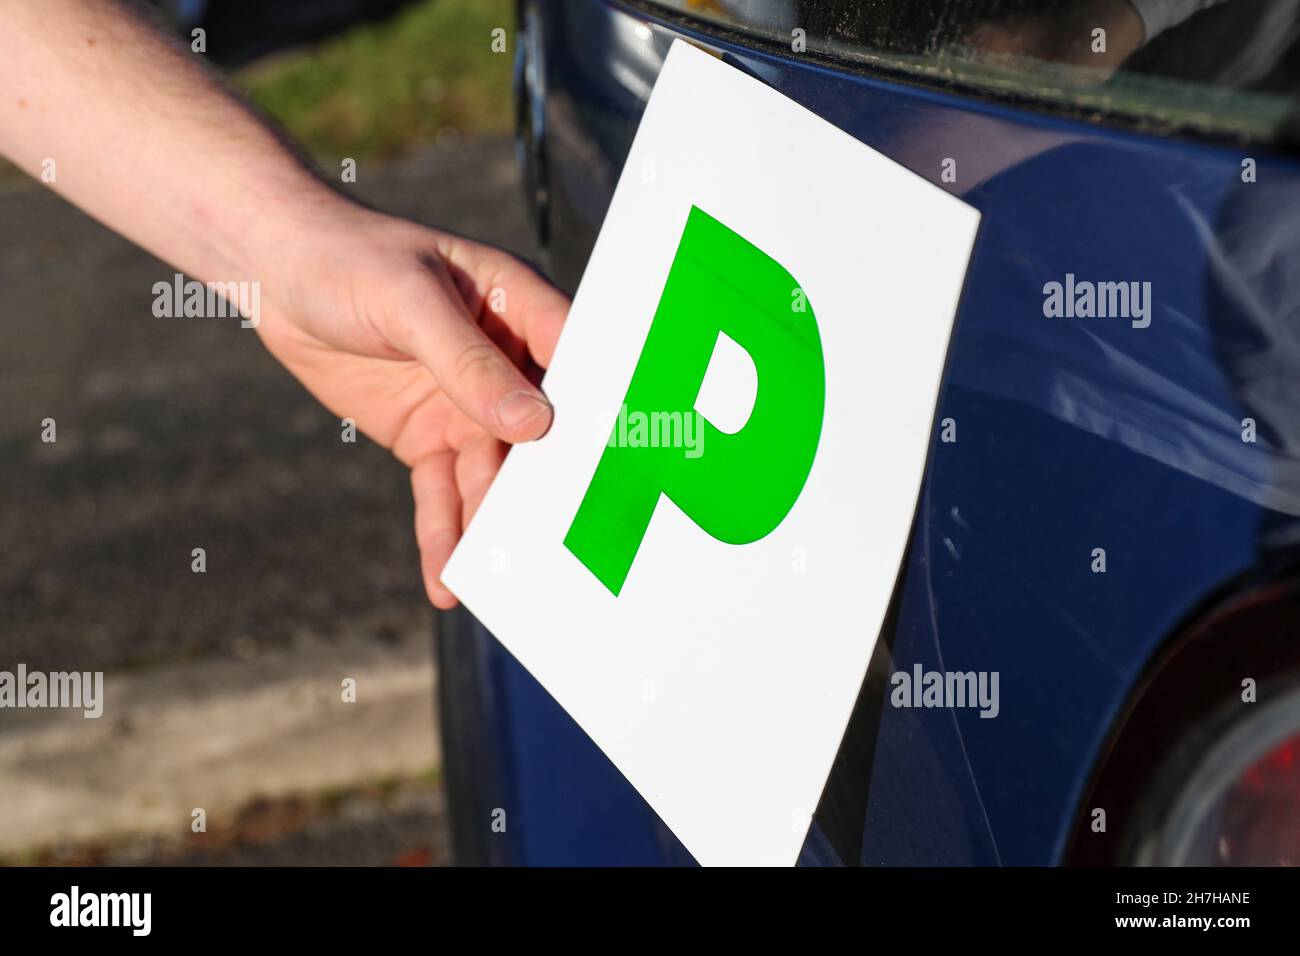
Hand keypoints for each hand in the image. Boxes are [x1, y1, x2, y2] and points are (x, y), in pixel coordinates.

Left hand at [255, 206, 567, 609]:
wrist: (277, 274)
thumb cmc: (350, 258)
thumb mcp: (410, 301)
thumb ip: (469, 362)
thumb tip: (533, 423)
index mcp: (518, 308)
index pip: (574, 362)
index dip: (597, 409)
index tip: (617, 465)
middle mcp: (506, 362)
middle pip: (539, 434)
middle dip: (547, 487)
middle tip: (562, 546)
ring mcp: (467, 405)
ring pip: (491, 476)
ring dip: (491, 526)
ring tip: (495, 580)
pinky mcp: (427, 438)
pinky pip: (442, 493)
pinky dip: (444, 535)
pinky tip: (446, 579)